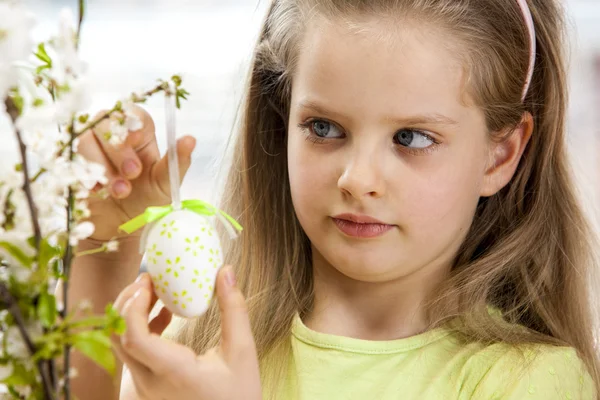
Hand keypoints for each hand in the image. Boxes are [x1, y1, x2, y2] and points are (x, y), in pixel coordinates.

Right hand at [78, 106, 195, 241]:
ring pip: (86, 141)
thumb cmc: (146, 200)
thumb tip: (191, 139)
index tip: (137, 139)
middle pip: (106, 122)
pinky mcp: (72, 165)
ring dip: (103, 167)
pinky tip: (97, 191)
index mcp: (140, 134)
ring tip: (120, 192)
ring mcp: (89, 149)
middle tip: (132, 174)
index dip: (132, 122)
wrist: (121, 228)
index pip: (133, 113)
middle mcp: (113, 136)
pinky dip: (85, 175)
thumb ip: (177, 162)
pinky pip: (70, 160)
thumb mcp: (166, 184)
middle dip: (118, 149)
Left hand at [111, 266, 261, 399]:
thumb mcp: (243, 352)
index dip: (133, 305)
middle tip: (148, 278)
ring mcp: (144, 387)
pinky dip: (141, 328)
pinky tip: (165, 314)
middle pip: (118, 337)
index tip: (149, 280)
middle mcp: (150, 383)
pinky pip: (133, 352)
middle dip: (127, 301)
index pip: (134, 338)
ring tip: (156, 290)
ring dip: (132, 313)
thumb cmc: (239, 395)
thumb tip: (226, 271)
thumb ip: (234, 310)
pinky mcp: (146, 386)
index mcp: (173, 372)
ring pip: (121, 344)